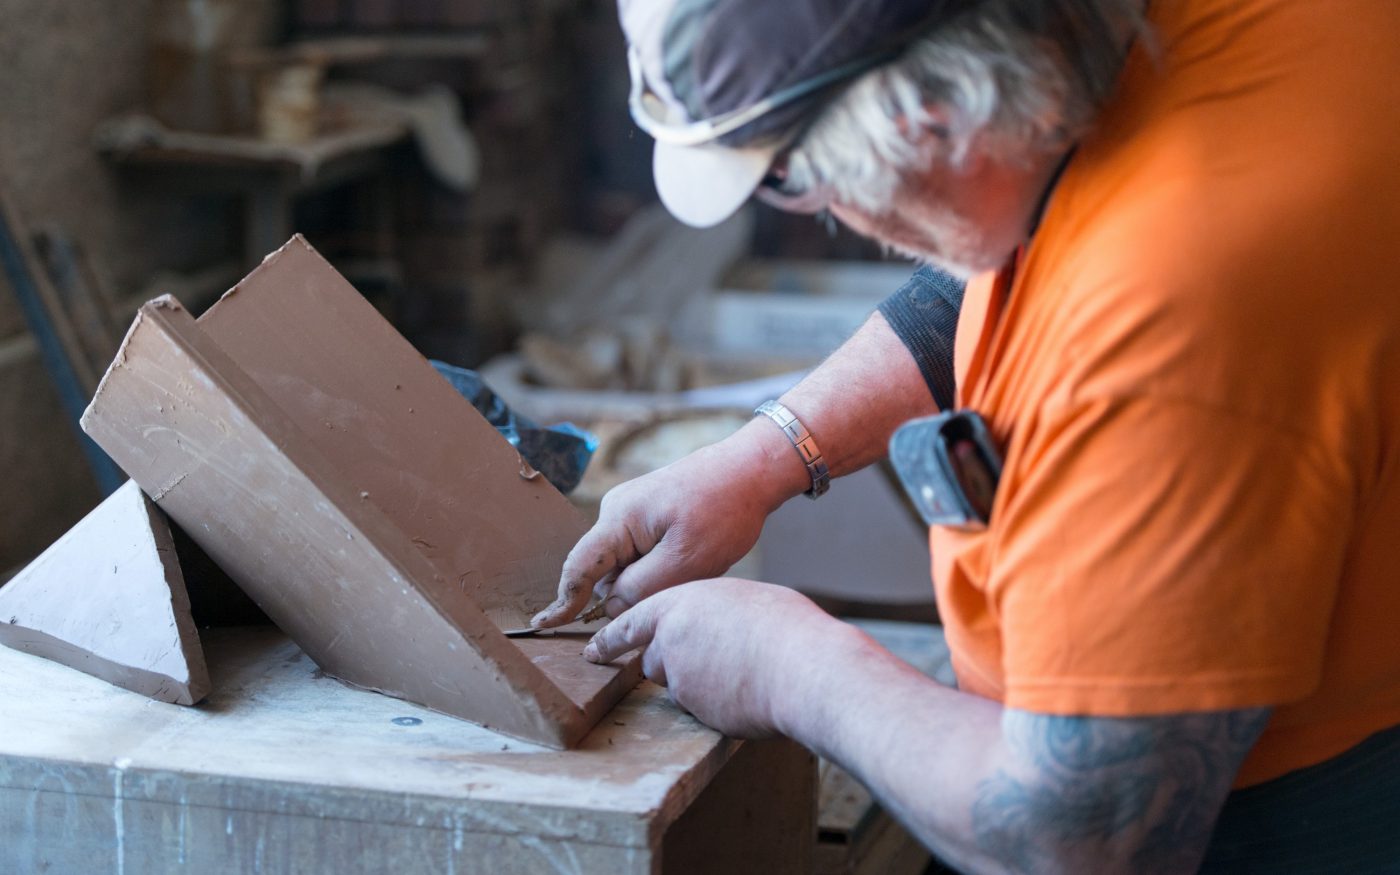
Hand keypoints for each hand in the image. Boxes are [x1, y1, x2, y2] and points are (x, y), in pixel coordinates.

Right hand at [531, 420, 809, 627]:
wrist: (751, 470)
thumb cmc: (724, 511)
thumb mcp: (686, 561)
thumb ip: (641, 588)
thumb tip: (610, 605)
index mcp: (620, 519)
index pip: (579, 567)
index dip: (562, 601)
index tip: (542, 626)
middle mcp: (617, 511)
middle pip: (604, 571)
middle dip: (630, 590)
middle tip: (680, 583)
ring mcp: (632, 510)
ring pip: (626, 565)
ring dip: (651, 577)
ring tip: (693, 562)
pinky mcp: (648, 514)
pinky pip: (641, 553)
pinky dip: (660, 565)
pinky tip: (691, 555)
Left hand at [582, 578, 844, 737]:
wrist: (804, 668)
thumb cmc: (787, 629)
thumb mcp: (745, 601)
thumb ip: (715, 613)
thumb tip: (716, 625)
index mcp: (682, 602)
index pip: (632, 621)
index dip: (611, 639)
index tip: (592, 652)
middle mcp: (671, 638)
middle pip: (653, 660)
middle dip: (674, 665)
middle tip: (715, 662)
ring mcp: (680, 676)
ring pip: (677, 686)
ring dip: (696, 685)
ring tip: (738, 674)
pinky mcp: (695, 709)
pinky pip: (700, 709)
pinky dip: (716, 704)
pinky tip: (746, 693)